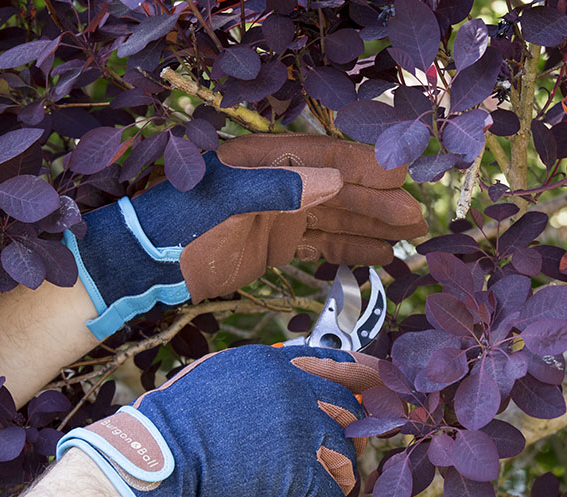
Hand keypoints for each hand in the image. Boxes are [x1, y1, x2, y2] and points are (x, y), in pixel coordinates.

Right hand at [56, 344, 382, 496]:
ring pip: (345, 454)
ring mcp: (297, 428)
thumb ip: (258, 379)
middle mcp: (292, 389)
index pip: (333, 362)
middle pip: (349, 408)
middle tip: (357, 449)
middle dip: (358, 432)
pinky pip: (330, 496)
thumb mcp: (218, 378)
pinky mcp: (296, 470)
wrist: (157, 457)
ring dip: (342, 477)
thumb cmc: (175, 421)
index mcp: (272, 363)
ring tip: (327, 494)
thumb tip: (283, 384)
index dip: (365, 374)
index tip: (383, 382)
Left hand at [67, 134, 426, 338]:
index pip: (328, 160)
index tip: (405, 181)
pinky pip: (322, 246)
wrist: (148, 266)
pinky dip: (349, 252)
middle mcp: (281, 184)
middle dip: (380, 206)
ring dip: (372, 230)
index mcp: (269, 161)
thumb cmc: (179, 226)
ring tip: (409, 242)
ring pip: (337, 220)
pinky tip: (377, 257)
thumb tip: (336, 180)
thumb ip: (279, 190)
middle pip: (341, 192)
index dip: (369, 170)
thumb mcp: (226, 203)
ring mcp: (281, 216)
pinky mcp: (277, 246)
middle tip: (418, 223)